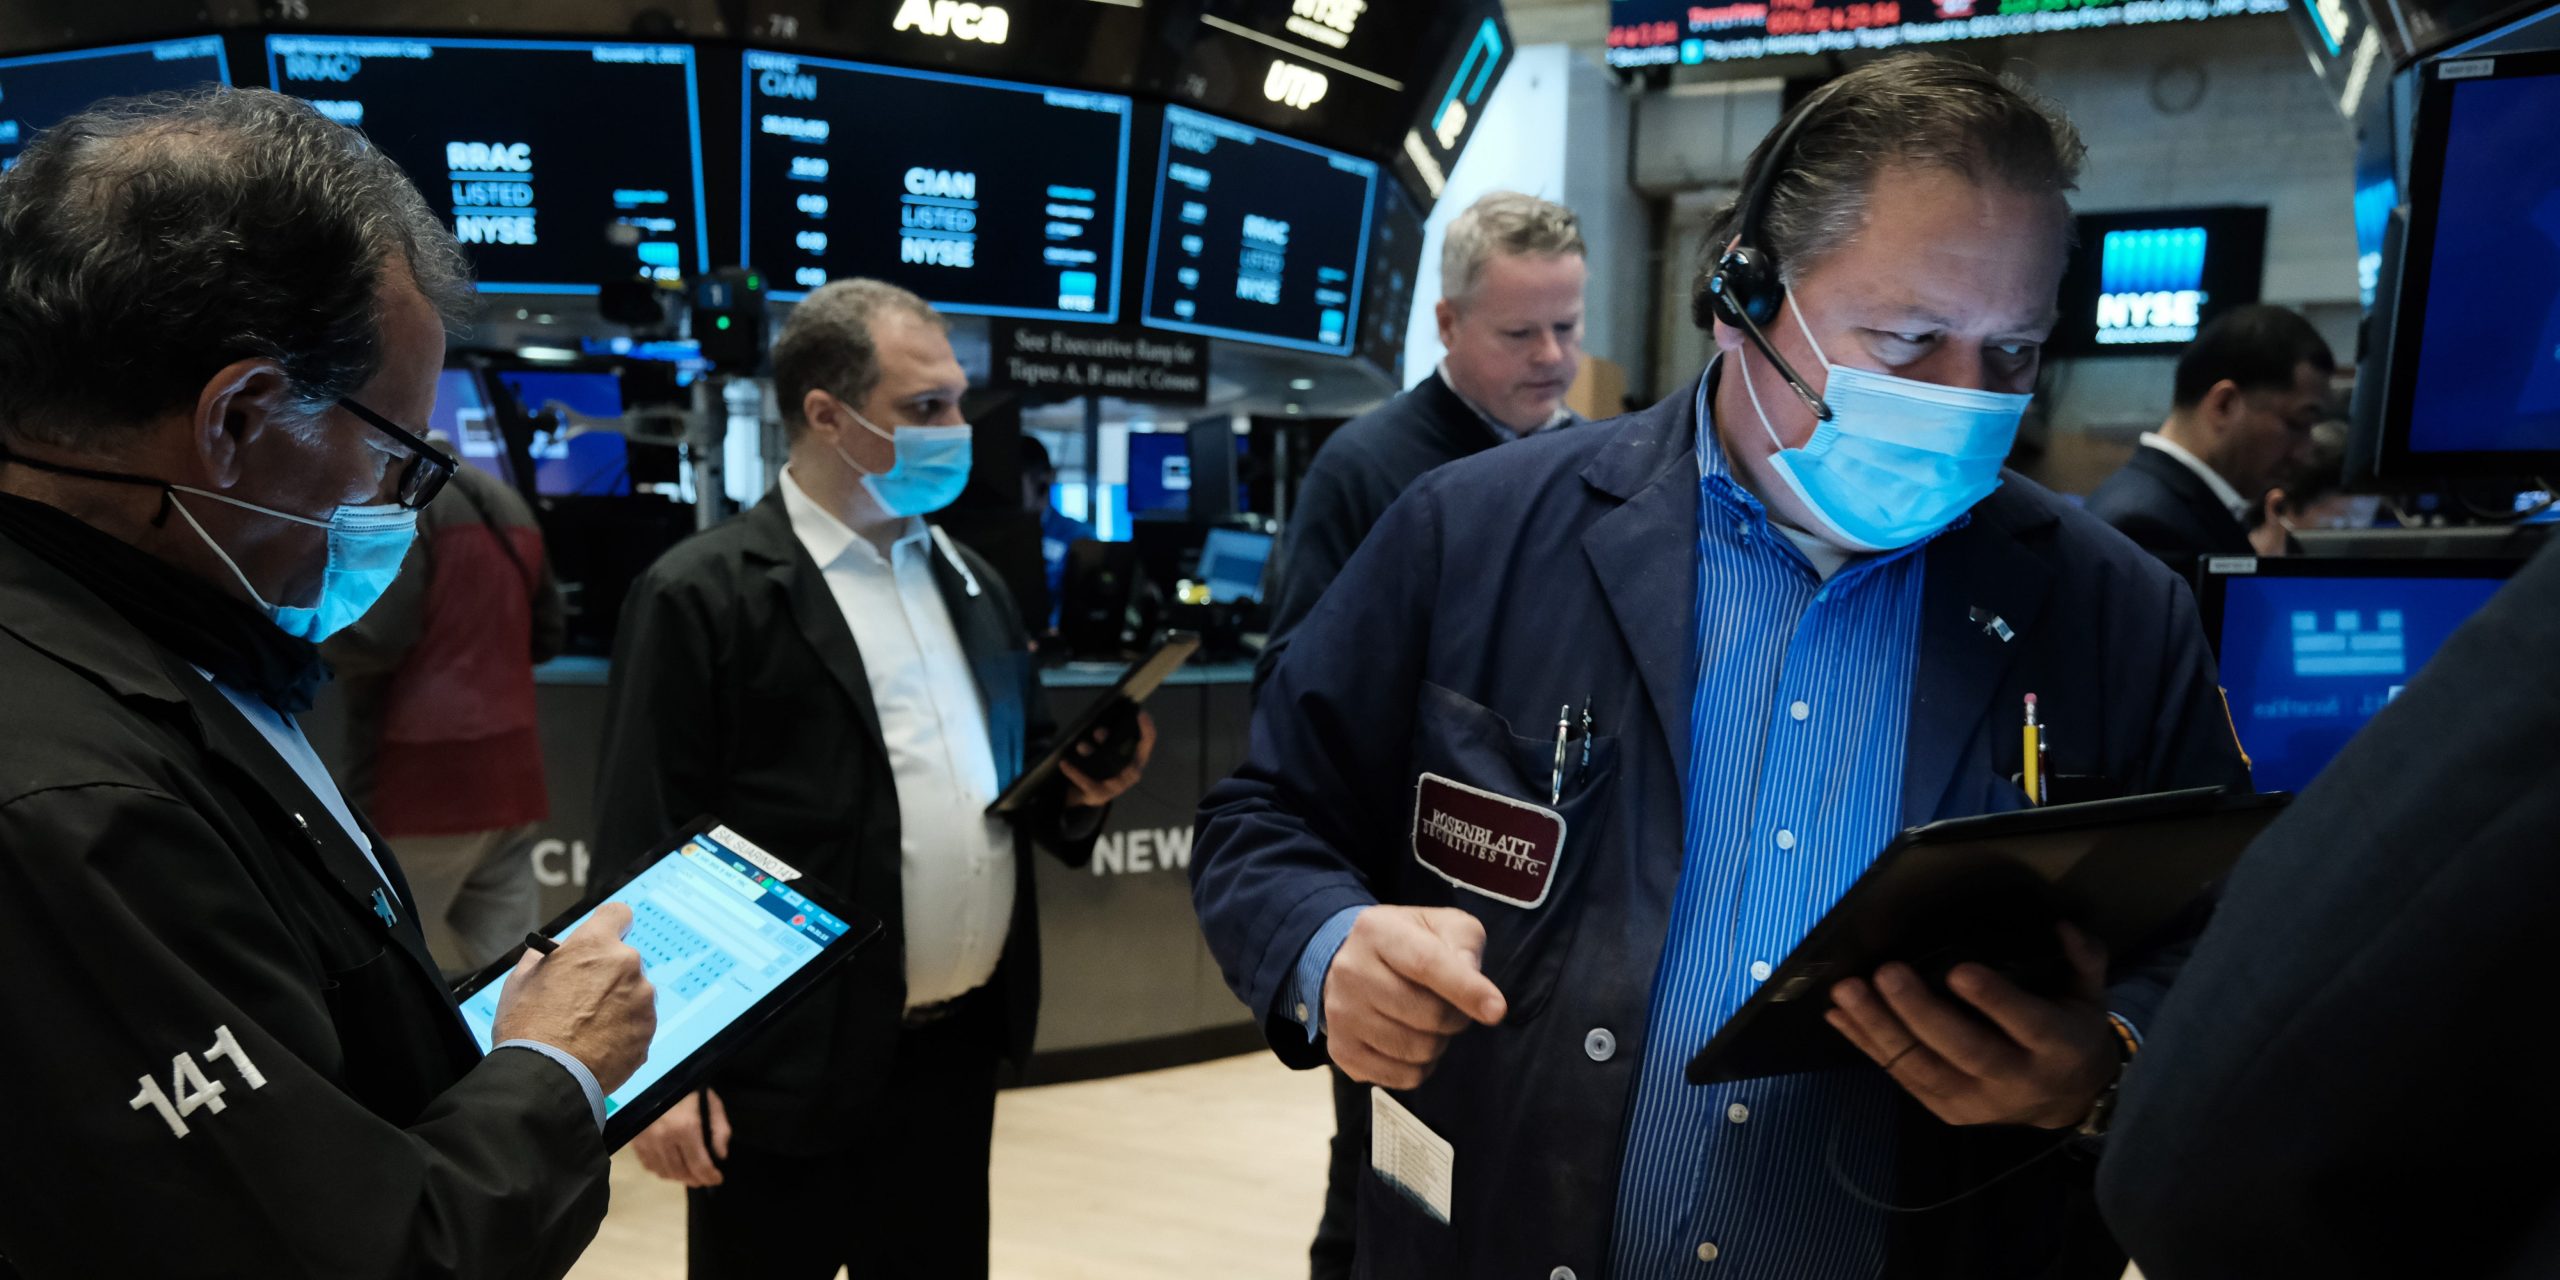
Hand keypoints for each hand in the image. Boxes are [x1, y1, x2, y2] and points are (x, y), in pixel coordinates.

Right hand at [490, 902, 656, 1093]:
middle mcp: (627, 965)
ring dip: (617, 1003)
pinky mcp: (648, 1029)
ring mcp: (642, 998)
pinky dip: (623, 1029)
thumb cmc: (528, 1027)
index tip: (602, 937)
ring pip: (632, 991)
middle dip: (606, 974)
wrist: (545, 1077)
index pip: (617, 913)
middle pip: (622, 959)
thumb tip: (560, 950)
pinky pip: (637, 1021)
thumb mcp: (522, 978)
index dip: (608, 925)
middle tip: (582, 997)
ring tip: (586, 1028)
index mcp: (595, 945)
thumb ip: (547, 955)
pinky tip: (597, 1044)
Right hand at [632, 1089, 731, 1187]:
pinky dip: (662, 1171)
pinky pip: (649, 1165)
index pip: (699, 1164)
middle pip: (681, 1172)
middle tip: (706, 1179)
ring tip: (691, 1175)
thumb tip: (720, 1155)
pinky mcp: (636, 1141)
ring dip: (680, 1178)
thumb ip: (720, 1129)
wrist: (654, 1077)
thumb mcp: (710, 1102)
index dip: (710, 1176)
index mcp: (686, 1127)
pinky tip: (672, 1167)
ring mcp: (647, 1141)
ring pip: (664, 1172)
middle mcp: (664, 1138)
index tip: (718, 1179)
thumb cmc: (687, 1088)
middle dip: (697, 1179)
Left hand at [1058, 710, 1155, 807]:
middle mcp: (1131, 774)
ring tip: (1080, 746)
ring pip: (1105, 767)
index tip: (1142, 713)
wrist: (1091, 794)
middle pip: (1126, 757)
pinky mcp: (1099, 793)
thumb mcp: (1109, 750)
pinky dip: (1074, 772)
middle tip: (1098, 731)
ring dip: (1091, 753)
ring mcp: (1116, 786)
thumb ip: (1107, 740)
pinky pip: (1086, 781)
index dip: (1147, 728)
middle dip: (1112, 742)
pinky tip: (1064, 763)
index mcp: (1136, 760)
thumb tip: (1100, 731)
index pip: (1147, 744)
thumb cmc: (1104, 766)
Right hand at [1322, 906, 1508, 1089]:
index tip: (1496, 1010)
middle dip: (1457, 1017)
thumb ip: (1464, 943)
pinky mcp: (1341, 1051)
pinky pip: (1401, 1077)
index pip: (1426, 963)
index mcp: (1377, 931)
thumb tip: (1474, 984)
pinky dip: (1421, 1067)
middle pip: (1428, 1014)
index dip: (1465, 989)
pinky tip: (1412, 1042)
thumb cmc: (1408, 943)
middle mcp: (1351, 971)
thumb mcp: (1441, 925)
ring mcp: (1341, 1014)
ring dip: (1439, 1042)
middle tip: (1453, 1007)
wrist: (1350, 964)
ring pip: (1417, 1050)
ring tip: (1429, 1023)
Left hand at [1825, 923, 2120, 1128]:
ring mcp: (1978, 1102)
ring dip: (1879, 1030)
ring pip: (1924, 1068)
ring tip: (1847, 993)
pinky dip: (1869, 1047)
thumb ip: (2083, 960)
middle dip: (1920, 1012)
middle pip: (1965, 1049)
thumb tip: (2064, 926)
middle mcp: (2017, 1079)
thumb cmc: (2072, 1034)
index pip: (2027, 1024)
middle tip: (1886, 973)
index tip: (1958, 971)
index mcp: (2058, 1047)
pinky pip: (1904, 1078)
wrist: (2071, 1101)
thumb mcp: (2090, 996)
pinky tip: (1840, 1018)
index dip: (1993, 1001)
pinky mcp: (1949, 1111)